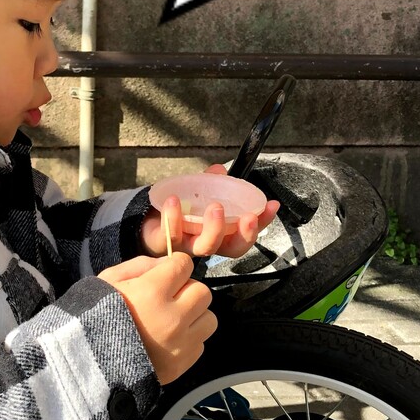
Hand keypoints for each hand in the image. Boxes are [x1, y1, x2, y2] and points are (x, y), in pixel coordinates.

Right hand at [98, 252, 216, 384]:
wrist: (89, 364)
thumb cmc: (95, 317)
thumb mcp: (108, 281)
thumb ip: (140, 266)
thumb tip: (167, 263)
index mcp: (152, 291)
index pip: (184, 265)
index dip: (175, 266)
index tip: (167, 274)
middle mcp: (173, 316)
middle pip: (202, 291)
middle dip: (188, 291)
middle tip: (170, 298)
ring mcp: (181, 343)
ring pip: (209, 318)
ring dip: (194, 316)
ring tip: (173, 321)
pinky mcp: (183, 363)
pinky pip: (200, 343)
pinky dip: (188, 340)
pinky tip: (168, 341)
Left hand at [140, 164, 279, 259]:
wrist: (147, 224)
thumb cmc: (179, 213)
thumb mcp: (197, 195)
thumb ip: (210, 184)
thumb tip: (220, 171)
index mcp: (221, 234)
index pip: (246, 233)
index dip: (262, 223)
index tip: (271, 206)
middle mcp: (207, 244)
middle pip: (232, 248)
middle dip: (243, 233)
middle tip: (246, 216)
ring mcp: (187, 246)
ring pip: (204, 246)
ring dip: (213, 228)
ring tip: (215, 206)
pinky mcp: (165, 244)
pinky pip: (170, 234)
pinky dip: (172, 216)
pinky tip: (173, 200)